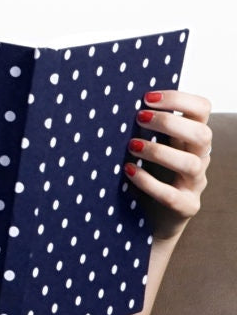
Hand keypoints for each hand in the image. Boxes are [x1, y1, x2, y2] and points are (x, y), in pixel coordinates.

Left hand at [124, 89, 211, 241]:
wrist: (150, 217)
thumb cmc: (146, 171)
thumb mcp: (148, 144)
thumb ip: (143, 125)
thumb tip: (112, 99)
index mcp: (190, 137)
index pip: (201, 109)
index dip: (179, 99)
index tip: (147, 97)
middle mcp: (198, 158)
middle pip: (203, 134)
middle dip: (170, 122)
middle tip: (140, 118)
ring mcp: (194, 184)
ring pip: (191, 164)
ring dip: (159, 151)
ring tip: (132, 145)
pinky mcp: (185, 206)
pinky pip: (172, 195)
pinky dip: (149, 182)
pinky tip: (129, 171)